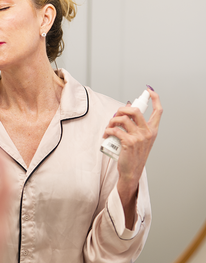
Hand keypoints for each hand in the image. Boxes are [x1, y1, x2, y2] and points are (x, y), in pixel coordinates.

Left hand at [103, 87, 161, 227]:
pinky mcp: (129, 142)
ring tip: (108, 127)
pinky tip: (105, 135)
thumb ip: (136, 127)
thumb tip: (124, 111)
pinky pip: (115, 130)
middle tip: (115, 115)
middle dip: (122, 109)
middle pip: (135, 110)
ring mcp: (139, 137)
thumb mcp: (140, 140)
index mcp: (153, 130)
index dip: (155, 98)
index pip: (158, 111)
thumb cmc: (133, 155)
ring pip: (123, 119)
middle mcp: (148, 132)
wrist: (131, 172)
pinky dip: (107, 130)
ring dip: (112, 120)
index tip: (149, 90)